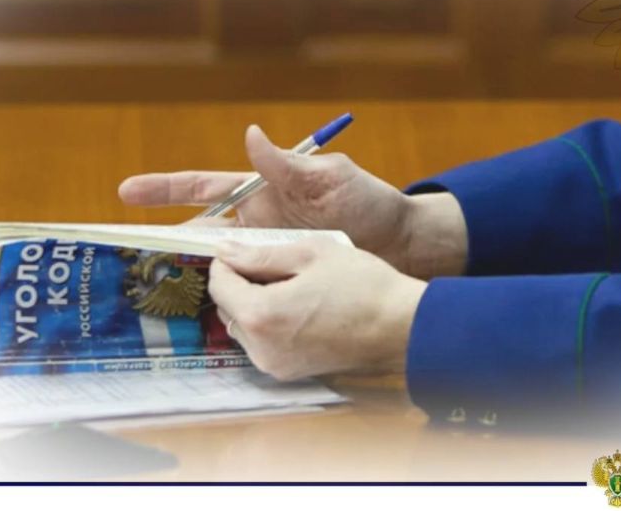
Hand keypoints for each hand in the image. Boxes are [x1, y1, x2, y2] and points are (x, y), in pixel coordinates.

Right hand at [118, 124, 467, 277]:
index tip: (127, 192)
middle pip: (200, 229)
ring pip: (219, 263)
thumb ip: (288, 165)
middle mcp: (258, 222)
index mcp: (263, 190)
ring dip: (189, 272)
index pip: (205, 187)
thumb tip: (251, 135)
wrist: (403, 243)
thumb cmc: (369, 201)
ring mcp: (268, 253)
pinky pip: (247, 287)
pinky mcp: (283, 280)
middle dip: (162, 237)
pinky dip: (226, 297)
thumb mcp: (330, 178)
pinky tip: (208, 312)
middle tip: (124, 251)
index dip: (166, 189)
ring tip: (153, 288)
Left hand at [208, 238, 425, 379]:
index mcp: (261, 314)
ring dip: (254, 303)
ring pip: (243, 326)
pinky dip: (270, 322)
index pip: (218, 283)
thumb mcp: (311, 254)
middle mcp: (261, 347)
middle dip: (240, 283)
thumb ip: (262, 254)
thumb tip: (227, 251)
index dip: (227, 261)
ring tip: (289, 283)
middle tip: (270, 263)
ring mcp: (275, 364)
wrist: (401, 325)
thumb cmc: (363, 285)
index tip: (243, 248)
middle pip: (227, 307)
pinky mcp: (290, 372)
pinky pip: (263, 342)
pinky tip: (299, 304)